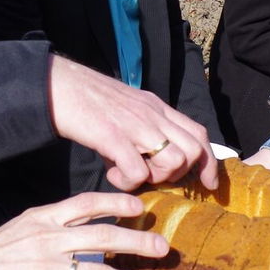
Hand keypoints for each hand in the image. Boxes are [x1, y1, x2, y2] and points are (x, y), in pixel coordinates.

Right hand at [0, 192, 166, 269]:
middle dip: (138, 241)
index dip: (116, 203)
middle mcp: (48, 239)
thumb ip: (46, 231)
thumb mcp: (17, 230)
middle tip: (163, 248)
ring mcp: (45, 269)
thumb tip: (72, 238)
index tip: (140, 207)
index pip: (86, 203)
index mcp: (42, 218)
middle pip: (103, 236)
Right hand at [47, 56, 217, 190]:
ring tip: (131, 175)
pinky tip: (112, 175)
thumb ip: (143, 129)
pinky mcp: (113, 136)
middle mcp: (152, 114)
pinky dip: (128, 182)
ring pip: (174, 162)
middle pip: (193, 150)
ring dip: (156, 178)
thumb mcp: (127, 109)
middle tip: (154, 179)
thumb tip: (148, 162)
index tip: (208, 184)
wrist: (60, 86)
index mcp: (157, 107)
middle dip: (181, 175)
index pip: (198, 133)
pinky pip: (138, 171)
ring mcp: (135, 125)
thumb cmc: (88, 101)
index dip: (209, 162)